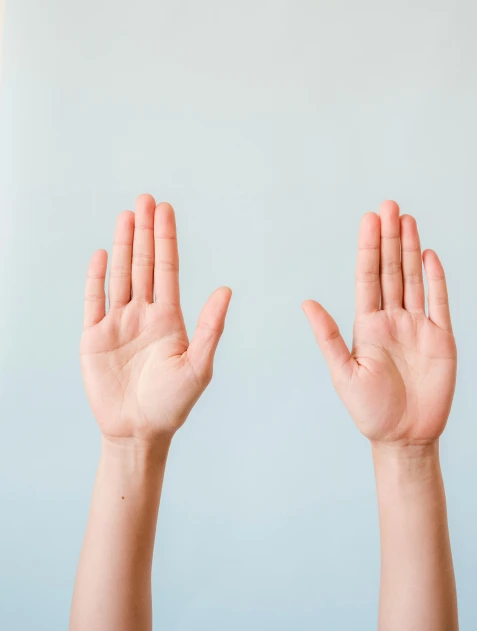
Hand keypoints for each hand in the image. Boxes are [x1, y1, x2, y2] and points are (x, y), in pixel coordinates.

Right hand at [80, 194, 231, 443]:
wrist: (139, 432)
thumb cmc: (172, 404)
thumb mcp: (199, 365)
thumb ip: (211, 327)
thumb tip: (226, 289)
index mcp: (169, 318)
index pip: (167, 269)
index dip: (166, 238)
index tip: (165, 210)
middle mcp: (144, 314)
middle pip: (144, 264)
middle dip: (145, 231)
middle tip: (145, 199)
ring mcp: (118, 324)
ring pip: (121, 275)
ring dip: (123, 245)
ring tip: (126, 216)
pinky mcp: (94, 338)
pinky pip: (95, 301)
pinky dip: (97, 278)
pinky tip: (103, 255)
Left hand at [303, 201, 455, 445]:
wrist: (403, 438)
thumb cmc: (369, 411)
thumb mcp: (343, 373)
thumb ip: (328, 336)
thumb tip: (306, 302)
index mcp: (367, 324)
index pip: (367, 276)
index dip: (369, 247)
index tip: (369, 219)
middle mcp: (391, 319)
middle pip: (390, 270)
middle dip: (390, 238)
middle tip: (390, 206)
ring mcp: (417, 327)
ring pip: (413, 279)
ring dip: (411, 250)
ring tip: (408, 220)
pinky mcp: (440, 339)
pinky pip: (439, 302)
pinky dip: (436, 279)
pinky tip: (430, 256)